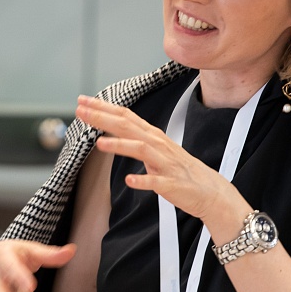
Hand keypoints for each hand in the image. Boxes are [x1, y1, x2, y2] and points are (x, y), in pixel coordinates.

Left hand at [75, 94, 231, 221]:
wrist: (209, 190)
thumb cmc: (178, 170)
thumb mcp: (155, 149)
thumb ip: (135, 138)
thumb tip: (111, 129)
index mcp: (152, 136)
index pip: (125, 116)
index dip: (103, 108)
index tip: (82, 101)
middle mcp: (158, 145)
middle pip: (128, 127)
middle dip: (103, 118)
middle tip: (81, 110)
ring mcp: (165, 164)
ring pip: (141, 149)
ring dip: (120, 145)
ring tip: (98, 143)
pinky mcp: (171, 184)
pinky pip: (156, 181)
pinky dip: (143, 181)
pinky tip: (129, 180)